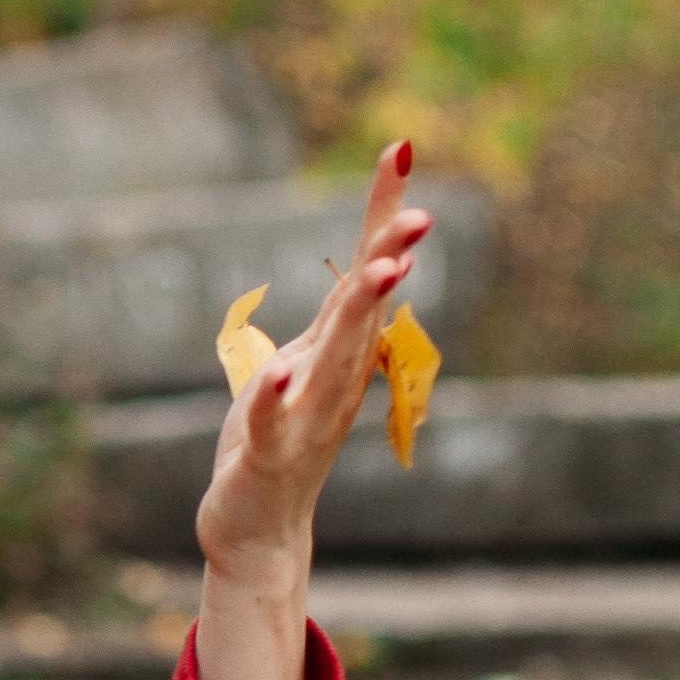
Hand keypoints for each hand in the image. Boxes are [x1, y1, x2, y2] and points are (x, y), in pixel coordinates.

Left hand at [195, 138, 430, 583]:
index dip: (383, 213)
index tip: (400, 147)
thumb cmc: (275, 444)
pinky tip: (282, 374)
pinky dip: (274, 397)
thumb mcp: (302, 368)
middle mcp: (335, 380)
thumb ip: (330, 323)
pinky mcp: (267, 455)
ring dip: (357, 316)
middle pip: (365, 310)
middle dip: (389, 258)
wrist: (257, 532)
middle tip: (422, 215)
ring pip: (334, 360)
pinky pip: (271, 419)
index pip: (365, 271)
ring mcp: (305, 419)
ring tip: (381, 272)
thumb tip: (362, 271)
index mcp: (339, 352)